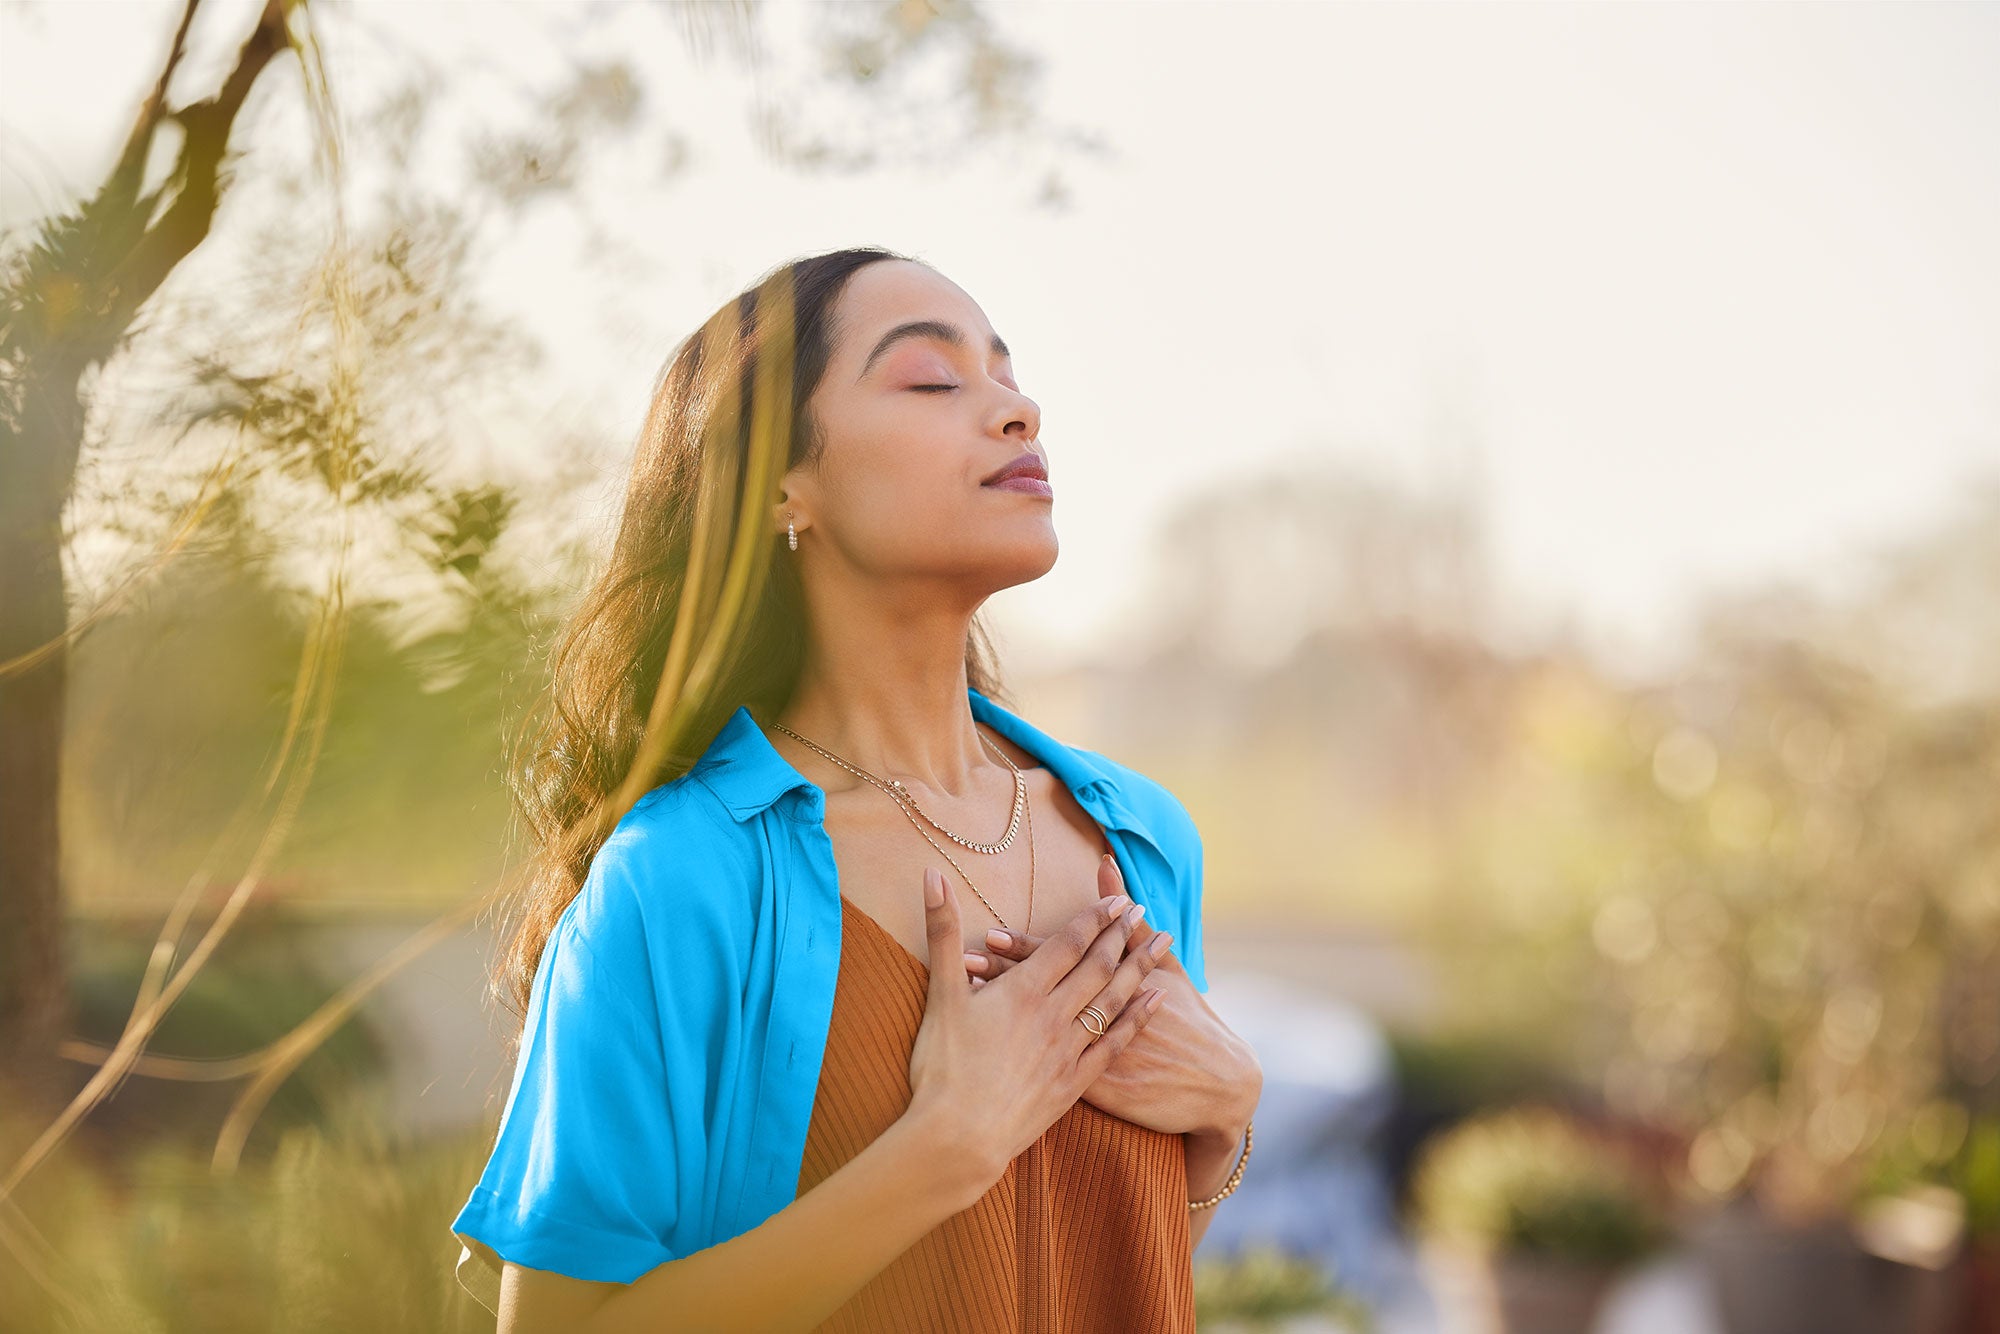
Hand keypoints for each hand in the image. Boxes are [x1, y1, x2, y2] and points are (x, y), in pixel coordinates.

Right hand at [905, 866, 1168, 1188]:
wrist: (959, 1138)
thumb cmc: (942, 1067)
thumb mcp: (940, 994)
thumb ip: (942, 932)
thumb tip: (932, 874)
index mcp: (1023, 990)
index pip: (1067, 944)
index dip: (1094, 919)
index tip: (1117, 900)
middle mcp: (1054, 1015)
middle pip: (1097, 967)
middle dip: (1121, 935)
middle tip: (1143, 911)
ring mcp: (1069, 1050)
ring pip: (1113, 1000)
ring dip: (1140, 968)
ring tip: (1162, 944)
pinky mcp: (1075, 1083)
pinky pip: (1116, 1042)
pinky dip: (1138, 1017)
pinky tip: (1157, 1001)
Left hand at [963, 853, 1261, 1139]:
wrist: (1216, 1084)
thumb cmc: (1189, 1018)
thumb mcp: (1165, 966)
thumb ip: (1128, 920)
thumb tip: (1105, 864)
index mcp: (1113, 986)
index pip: (1060, 960)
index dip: (1024, 948)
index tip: (989, 933)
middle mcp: (1097, 1018)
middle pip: (1042, 993)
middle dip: (1002, 977)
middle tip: (964, 961)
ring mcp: (1093, 1056)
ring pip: (1034, 1030)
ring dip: (1000, 1014)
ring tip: (967, 998)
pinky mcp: (1092, 1091)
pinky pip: (1044, 1072)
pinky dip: (1016, 1057)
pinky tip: (985, 1051)